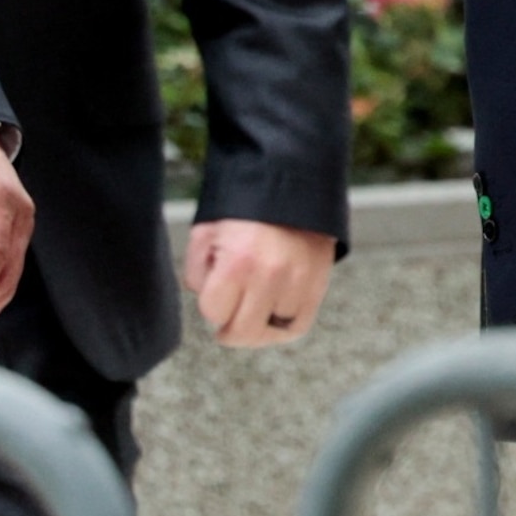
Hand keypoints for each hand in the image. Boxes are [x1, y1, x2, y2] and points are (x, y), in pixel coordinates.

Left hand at [182, 219, 335, 347]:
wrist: (290, 183)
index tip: (217, 292)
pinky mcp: (318, 282)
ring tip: (253, 311)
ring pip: (273, 332)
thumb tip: (207, 299)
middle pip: (244, 332)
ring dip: (259, 327)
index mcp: (238, 262)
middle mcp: (270, 275)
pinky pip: (299, 324)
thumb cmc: (244, 208)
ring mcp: (298, 281)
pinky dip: (284, 327)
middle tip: (230, 316)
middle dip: (231, 328)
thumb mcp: (206, 232)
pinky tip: (273, 316)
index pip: (214, 313)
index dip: (212, 304)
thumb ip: (197, 272)